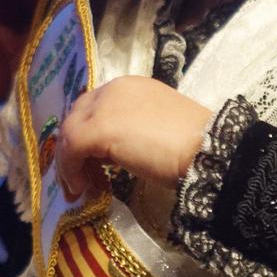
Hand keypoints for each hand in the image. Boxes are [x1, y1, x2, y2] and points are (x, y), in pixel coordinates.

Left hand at [55, 76, 212, 198]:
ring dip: (70, 163)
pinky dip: (70, 170)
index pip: (93, 107)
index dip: (87, 136)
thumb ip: (129, 132)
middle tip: (81, 179)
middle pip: (77, 117)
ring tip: (80, 189)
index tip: (91, 164)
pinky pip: (71, 148)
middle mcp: (113, 89)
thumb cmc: (192, 143)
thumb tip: (108, 155)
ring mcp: (104, 106)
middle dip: (74, 149)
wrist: (206, 147)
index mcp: (129, 87)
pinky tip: (81, 188)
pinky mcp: (99, 128)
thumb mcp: (154, 129)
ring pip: (70, 133)